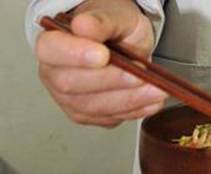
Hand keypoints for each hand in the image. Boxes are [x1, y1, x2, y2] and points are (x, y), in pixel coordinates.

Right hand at [35, 0, 167, 127]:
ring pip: (93, 107)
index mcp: (52, 44)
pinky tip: (152, 102)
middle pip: (72, 84)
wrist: (124, 42)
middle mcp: (55, 74)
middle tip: (140, 76)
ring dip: (129, 100)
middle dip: (111, 82)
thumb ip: (101, 21)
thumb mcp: (114, 15)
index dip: (76, 55)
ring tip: (156, 90)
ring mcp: (70, 99)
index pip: (52, 51)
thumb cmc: (113, 28)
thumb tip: (84, 27)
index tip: (104, 54)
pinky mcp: (89, 116)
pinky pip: (109, 118)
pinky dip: (134, 111)